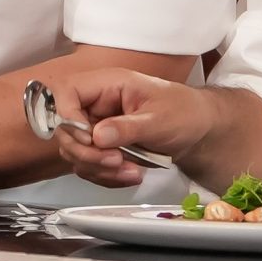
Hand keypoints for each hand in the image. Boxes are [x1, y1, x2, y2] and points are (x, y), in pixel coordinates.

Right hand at [47, 69, 223, 186]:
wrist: (197, 130)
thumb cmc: (183, 112)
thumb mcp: (160, 119)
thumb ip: (128, 127)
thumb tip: (98, 136)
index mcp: (107, 84)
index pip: (66, 92)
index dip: (68, 118)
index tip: (90, 139)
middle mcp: (95, 104)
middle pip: (64, 129)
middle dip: (87, 152)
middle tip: (116, 161)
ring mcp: (96, 126)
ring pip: (75, 152)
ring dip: (99, 168)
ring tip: (131, 171)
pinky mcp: (100, 147)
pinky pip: (88, 166)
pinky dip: (106, 176)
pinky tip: (130, 175)